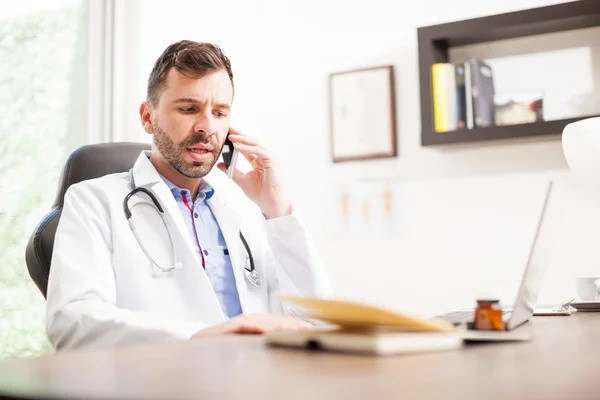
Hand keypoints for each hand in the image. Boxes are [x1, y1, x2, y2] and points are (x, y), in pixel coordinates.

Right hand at [190, 313, 313, 337]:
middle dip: (292, 324)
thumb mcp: (248, 342)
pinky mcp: (229, 326)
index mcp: (258, 323)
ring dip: (278, 325)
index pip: (280, 321)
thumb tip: (282, 341)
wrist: (200, 341)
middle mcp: (251, 319)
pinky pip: (245, 325)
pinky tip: (266, 330)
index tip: (311, 329)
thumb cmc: (225, 342)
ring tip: (292, 330)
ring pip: (263, 321)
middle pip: (275, 320)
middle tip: (306, 329)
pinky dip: (256, 326)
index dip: (296, 324)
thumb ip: (263, 339)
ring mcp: (240, 321)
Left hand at [216, 127, 290, 218]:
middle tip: (229, 128)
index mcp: (259, 160)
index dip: (238, 140)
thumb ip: (232, 171)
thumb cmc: (260, 194)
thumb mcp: (241, 180)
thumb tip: (219, 164)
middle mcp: (266, 157)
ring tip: (231, 136)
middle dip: (240, 135)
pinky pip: (259, 151)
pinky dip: (248, 149)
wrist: (270, 204)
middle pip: (252, 142)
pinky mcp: (272, 161)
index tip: (227, 134)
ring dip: (243, 139)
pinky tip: (237, 147)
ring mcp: (270, 158)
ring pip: (256, 144)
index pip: (248, 146)